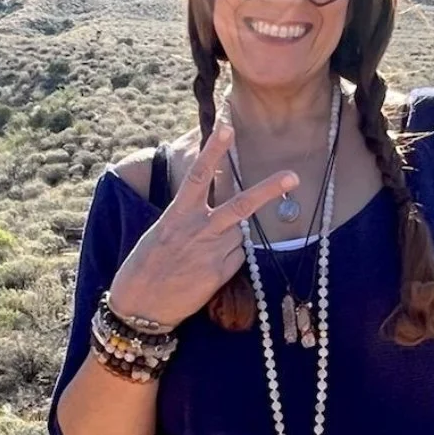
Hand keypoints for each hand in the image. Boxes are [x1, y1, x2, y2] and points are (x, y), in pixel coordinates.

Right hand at [108, 123, 299, 332]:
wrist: (139, 306)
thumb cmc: (146, 265)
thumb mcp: (161, 232)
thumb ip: (188, 217)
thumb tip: (214, 207)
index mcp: (177, 215)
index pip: (198, 176)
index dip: (212, 150)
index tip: (226, 128)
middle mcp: (197, 230)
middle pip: (239, 205)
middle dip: (268, 190)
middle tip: (293, 175)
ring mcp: (211, 253)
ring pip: (241, 233)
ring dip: (237, 234)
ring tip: (212, 247)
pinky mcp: (219, 274)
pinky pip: (239, 258)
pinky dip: (234, 257)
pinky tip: (213, 266)